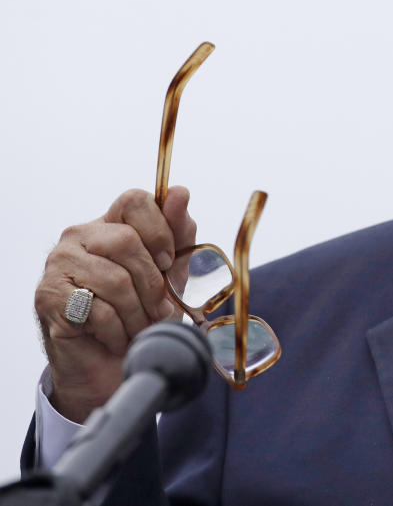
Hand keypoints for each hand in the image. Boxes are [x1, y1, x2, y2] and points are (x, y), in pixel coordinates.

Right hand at [35, 186, 196, 422]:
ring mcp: (58, 264)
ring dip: (137, 314)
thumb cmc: (143, 311)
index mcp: (110, 223)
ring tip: (139, 328)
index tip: (167, 260)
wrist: (112, 365)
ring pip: (115, 279)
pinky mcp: (48, 297)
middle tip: (160, 310)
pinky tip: (116, 337)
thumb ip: (178, 231)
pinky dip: (117, 331)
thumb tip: (179, 192)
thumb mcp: (171, 270)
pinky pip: (98, 310)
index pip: (135, 200)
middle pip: (127, 241)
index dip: (160, 229)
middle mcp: (79, 236)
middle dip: (153, 284)